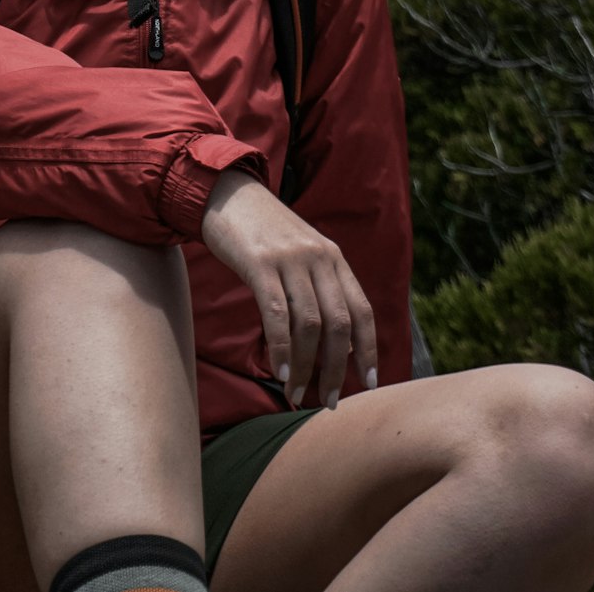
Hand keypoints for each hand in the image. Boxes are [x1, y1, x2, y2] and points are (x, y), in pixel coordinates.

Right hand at [200, 169, 377, 411]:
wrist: (226, 191)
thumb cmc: (262, 231)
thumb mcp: (300, 252)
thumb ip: (318, 288)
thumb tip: (334, 345)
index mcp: (333, 257)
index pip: (361, 310)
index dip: (368, 350)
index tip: (367, 384)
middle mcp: (318, 257)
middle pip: (339, 324)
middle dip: (336, 369)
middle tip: (328, 401)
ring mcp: (290, 259)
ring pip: (310, 324)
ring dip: (306, 366)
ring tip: (296, 393)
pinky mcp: (260, 263)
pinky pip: (277, 314)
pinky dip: (281, 347)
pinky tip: (279, 370)